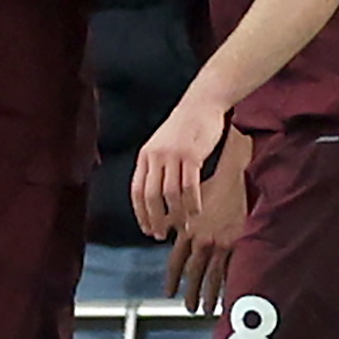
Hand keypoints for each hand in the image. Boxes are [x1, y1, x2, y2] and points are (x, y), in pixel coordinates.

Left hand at [133, 90, 226, 239]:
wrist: (201, 104)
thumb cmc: (183, 127)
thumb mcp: (161, 144)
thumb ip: (156, 166)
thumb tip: (155, 196)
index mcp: (145, 156)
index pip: (136, 191)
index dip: (140, 213)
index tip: (146, 228)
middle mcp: (155, 156)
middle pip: (151, 196)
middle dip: (155, 219)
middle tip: (161, 234)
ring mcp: (173, 156)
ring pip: (171, 194)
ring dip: (176, 214)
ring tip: (183, 225)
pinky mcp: (191, 155)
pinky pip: (190, 186)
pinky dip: (192, 202)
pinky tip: (195, 212)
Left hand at [166, 126, 248, 313]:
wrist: (238, 176)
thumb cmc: (216, 186)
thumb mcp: (189, 202)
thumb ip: (177, 219)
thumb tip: (164, 231)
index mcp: (187, 230)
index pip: (175, 261)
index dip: (172, 278)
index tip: (168, 292)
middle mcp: (201, 239)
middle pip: (192, 273)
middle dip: (190, 292)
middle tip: (188, 306)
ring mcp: (219, 243)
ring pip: (211, 276)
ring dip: (207, 295)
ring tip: (206, 309)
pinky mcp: (238, 243)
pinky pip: (230, 270)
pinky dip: (227, 285)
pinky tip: (228, 297)